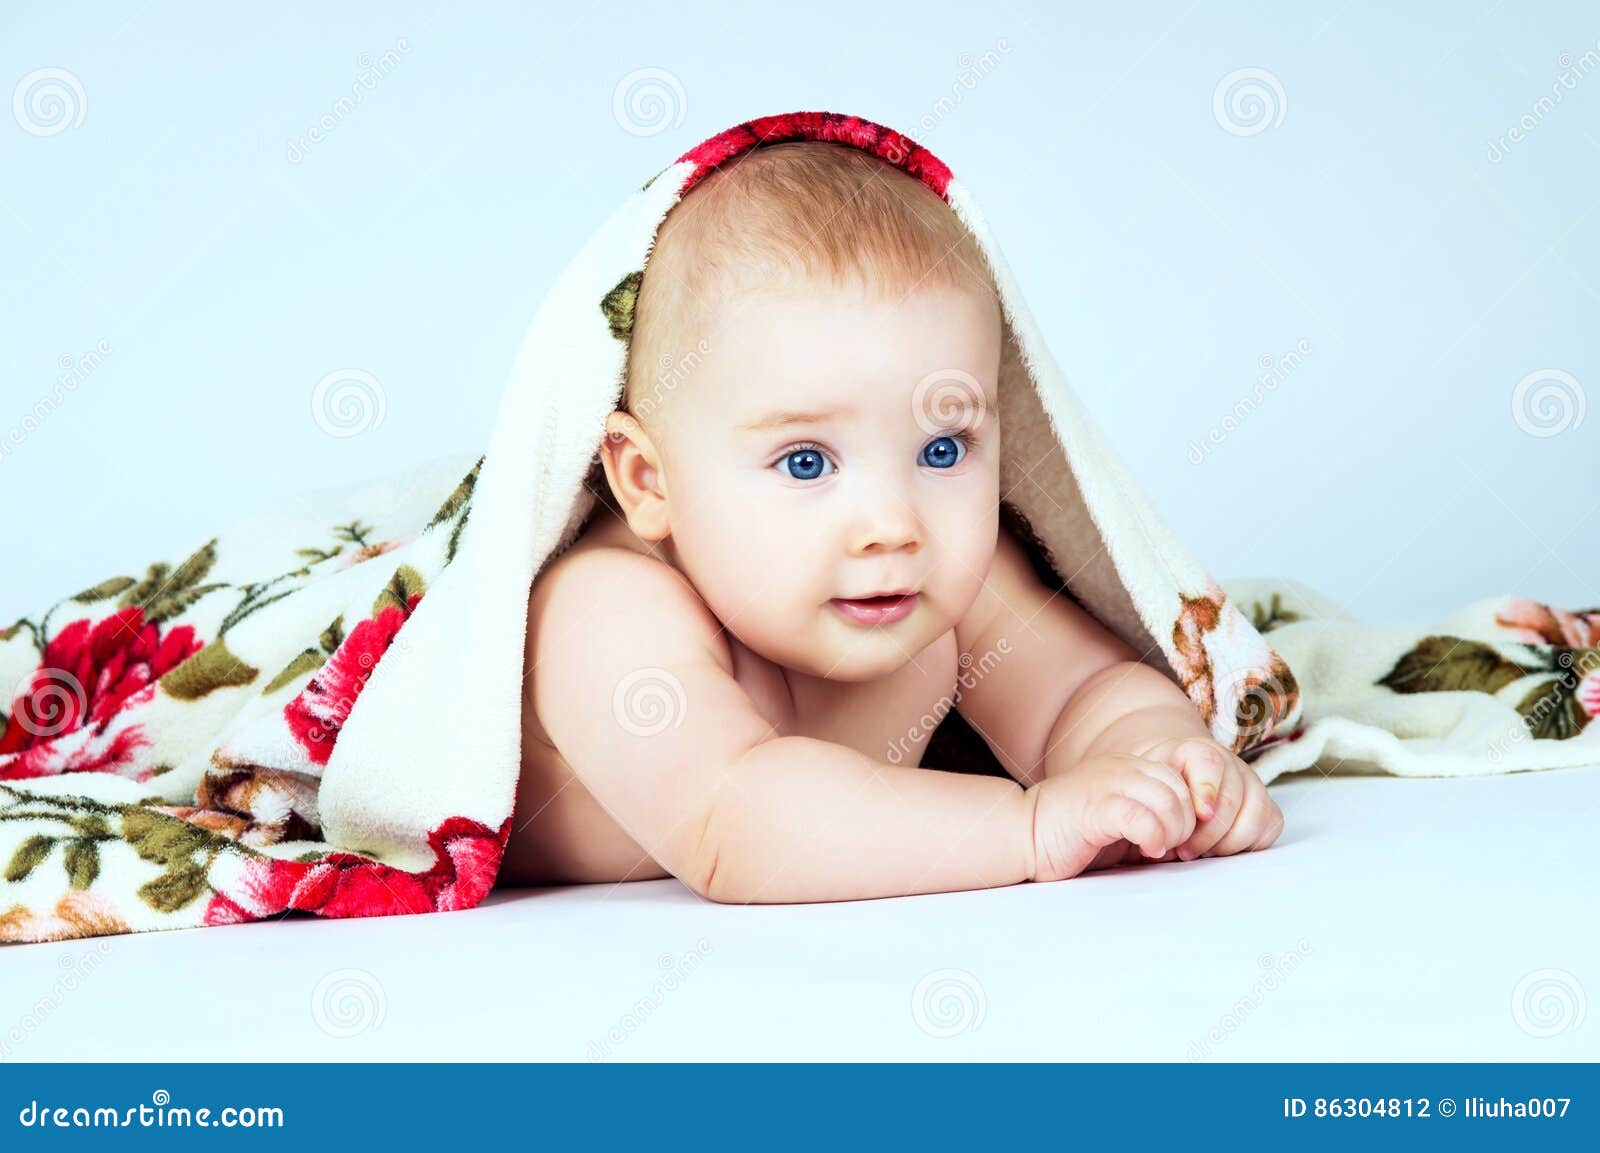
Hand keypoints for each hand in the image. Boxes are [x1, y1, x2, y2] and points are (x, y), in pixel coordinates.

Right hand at [1023, 753, 1200, 882]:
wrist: (1021, 836)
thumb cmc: (1069, 835)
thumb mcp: (1118, 818)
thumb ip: (1149, 816)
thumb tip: (1189, 837)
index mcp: (1127, 767)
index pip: (1181, 781)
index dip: (1187, 814)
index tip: (1173, 840)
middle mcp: (1121, 768)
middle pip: (1180, 791)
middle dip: (1184, 826)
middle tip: (1165, 848)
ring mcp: (1107, 785)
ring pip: (1168, 801)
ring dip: (1172, 832)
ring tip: (1155, 850)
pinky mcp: (1095, 808)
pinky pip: (1141, 817)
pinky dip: (1153, 836)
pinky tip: (1146, 850)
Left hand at [1145, 736, 1283, 860]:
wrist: (1173, 787)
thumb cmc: (1158, 792)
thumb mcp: (1146, 788)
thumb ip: (1152, 802)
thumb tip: (1159, 832)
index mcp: (1197, 751)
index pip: (1209, 764)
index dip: (1206, 790)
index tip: (1200, 814)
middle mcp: (1229, 764)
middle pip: (1232, 798)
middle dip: (1209, 833)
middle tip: (1185, 852)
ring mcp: (1250, 783)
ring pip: (1256, 814)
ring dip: (1229, 842)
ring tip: (1203, 854)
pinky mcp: (1265, 805)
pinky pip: (1270, 826)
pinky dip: (1250, 844)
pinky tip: (1222, 851)